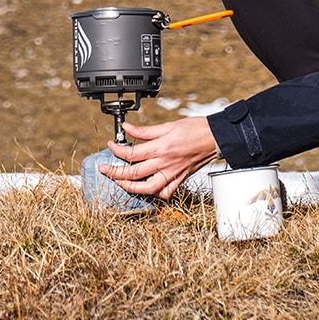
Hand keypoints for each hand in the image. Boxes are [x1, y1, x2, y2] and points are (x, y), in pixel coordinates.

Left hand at [99, 117, 218, 200]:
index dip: (117, 150)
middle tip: (104, 169)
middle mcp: (165, 163)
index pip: (131, 153)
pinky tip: (146, 189)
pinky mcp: (179, 180)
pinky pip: (164, 193)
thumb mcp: (167, 125)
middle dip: (115, 172)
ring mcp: (172, 174)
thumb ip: (145, 131)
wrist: (214, 138)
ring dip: (129, 187)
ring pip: (146, 188)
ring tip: (119, 182)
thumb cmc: (194, 129)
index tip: (111, 145)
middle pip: (134, 173)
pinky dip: (153, 194)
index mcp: (160, 148)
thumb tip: (127, 128)